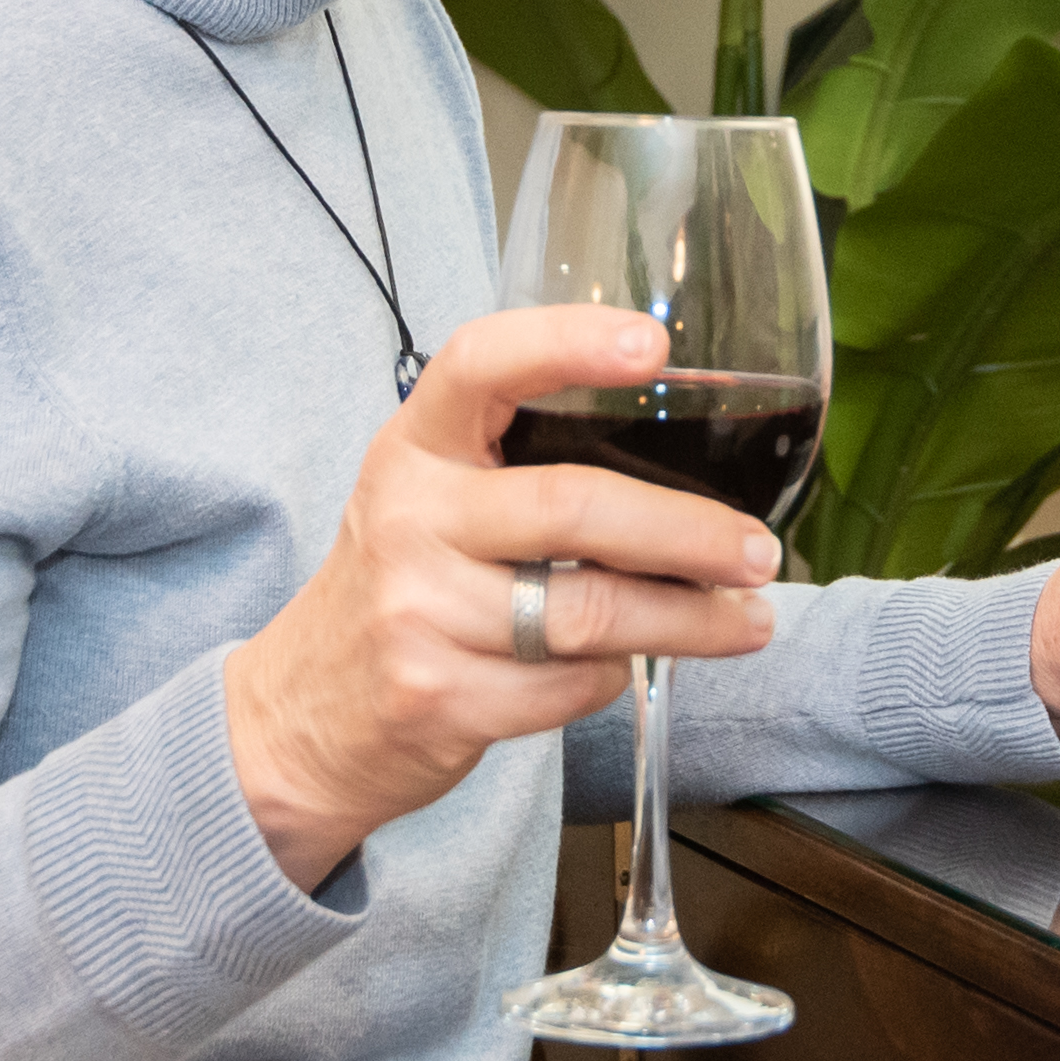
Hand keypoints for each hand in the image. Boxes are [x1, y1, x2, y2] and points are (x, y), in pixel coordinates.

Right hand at [220, 305, 784, 889]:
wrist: (299, 717)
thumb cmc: (399, 587)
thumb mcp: (427, 500)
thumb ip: (517, 466)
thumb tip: (684, 458)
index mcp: (412, 448)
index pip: (482, 364)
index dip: (568, 343)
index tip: (655, 345)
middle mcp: (409, 520)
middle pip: (574, 509)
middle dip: (690, 533)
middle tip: (760, 550)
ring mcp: (419, 614)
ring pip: (591, 614)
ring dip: (690, 622)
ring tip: (748, 620)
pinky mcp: (440, 698)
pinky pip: (571, 685)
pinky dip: (613, 678)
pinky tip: (623, 667)